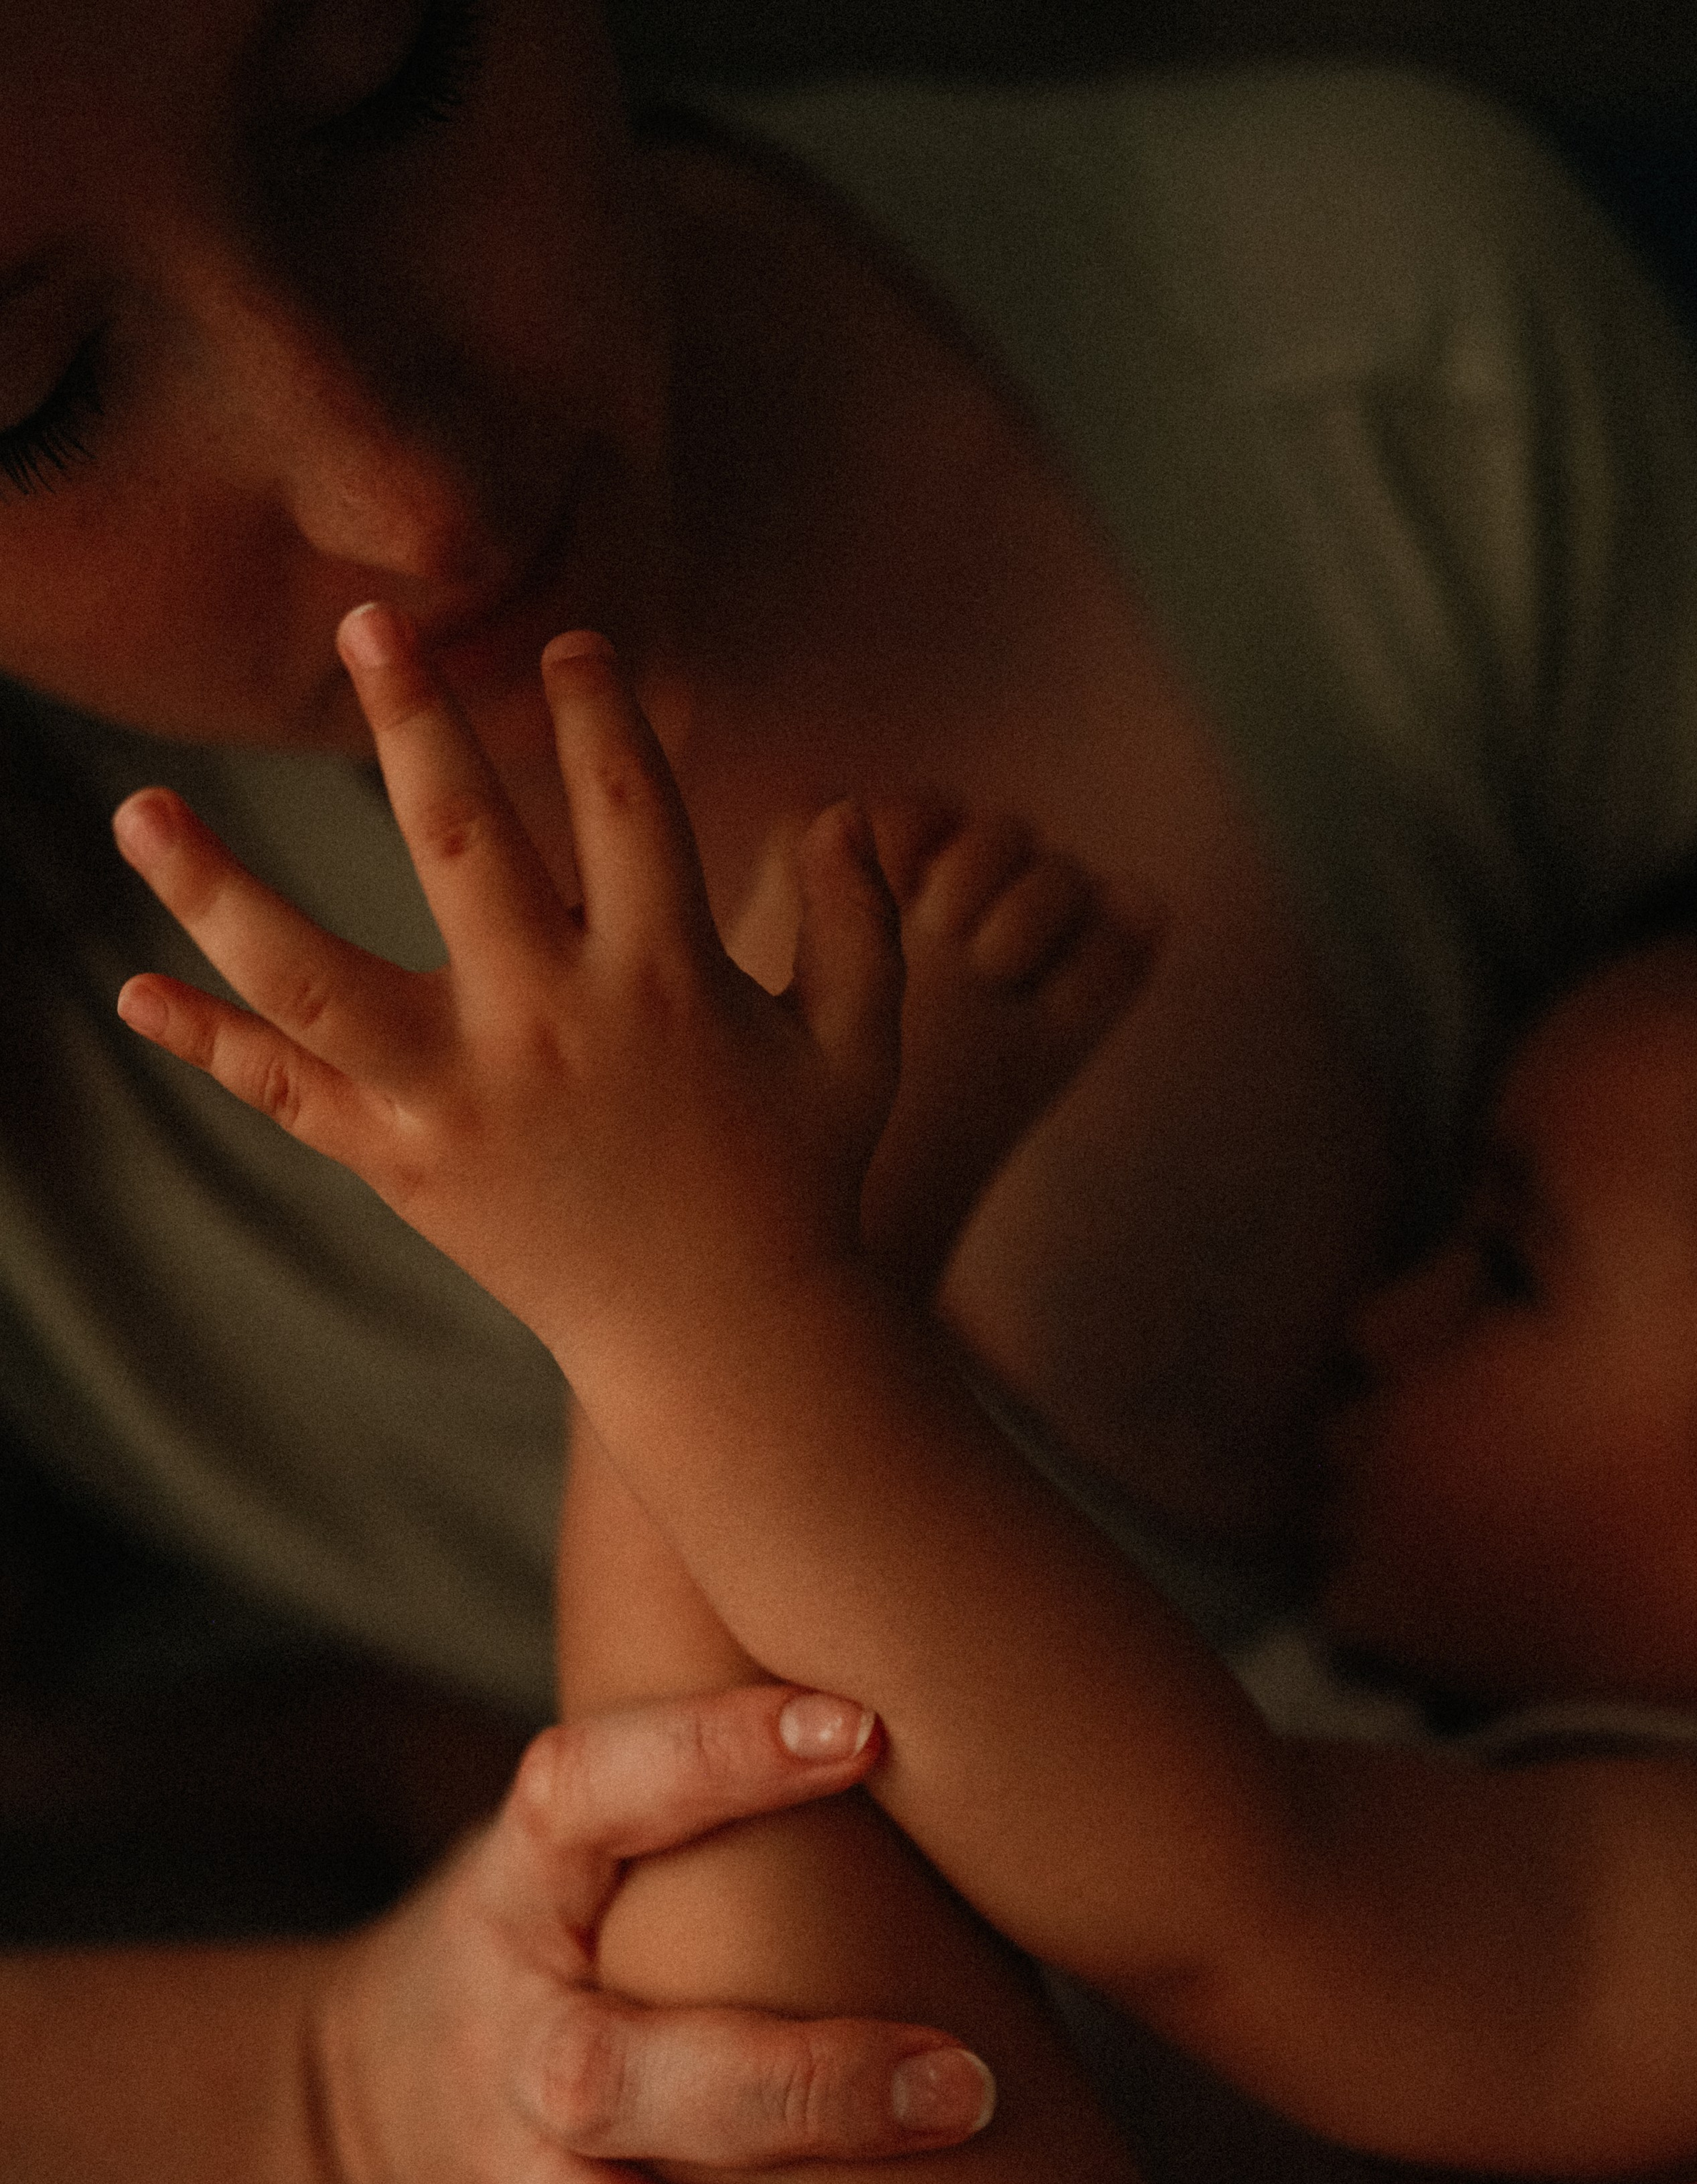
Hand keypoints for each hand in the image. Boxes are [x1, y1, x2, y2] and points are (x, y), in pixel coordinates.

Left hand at [110, 606, 902, 1376]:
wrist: (723, 1346)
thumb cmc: (799, 1185)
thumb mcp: (859, 1051)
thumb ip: (860, 925)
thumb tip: (842, 812)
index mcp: (667, 976)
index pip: (625, 801)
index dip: (598, 710)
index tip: (569, 645)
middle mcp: (552, 1025)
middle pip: (461, 842)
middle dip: (416, 722)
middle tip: (368, 621)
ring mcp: (462, 1100)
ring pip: (315, 978)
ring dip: (218, 890)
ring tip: (137, 809)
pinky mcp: (406, 1167)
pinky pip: (289, 1099)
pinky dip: (212, 1047)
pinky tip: (133, 995)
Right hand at [312, 1680, 994, 2183]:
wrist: (356, 2096)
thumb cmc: (542, 1933)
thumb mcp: (587, 1835)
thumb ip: (727, 1787)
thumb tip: (969, 1709)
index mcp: (527, 1892)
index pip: (594, 1797)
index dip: (714, 1760)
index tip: (858, 1726)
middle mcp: (524, 2053)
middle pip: (634, 2073)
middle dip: (801, 2082)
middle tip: (971, 2083)